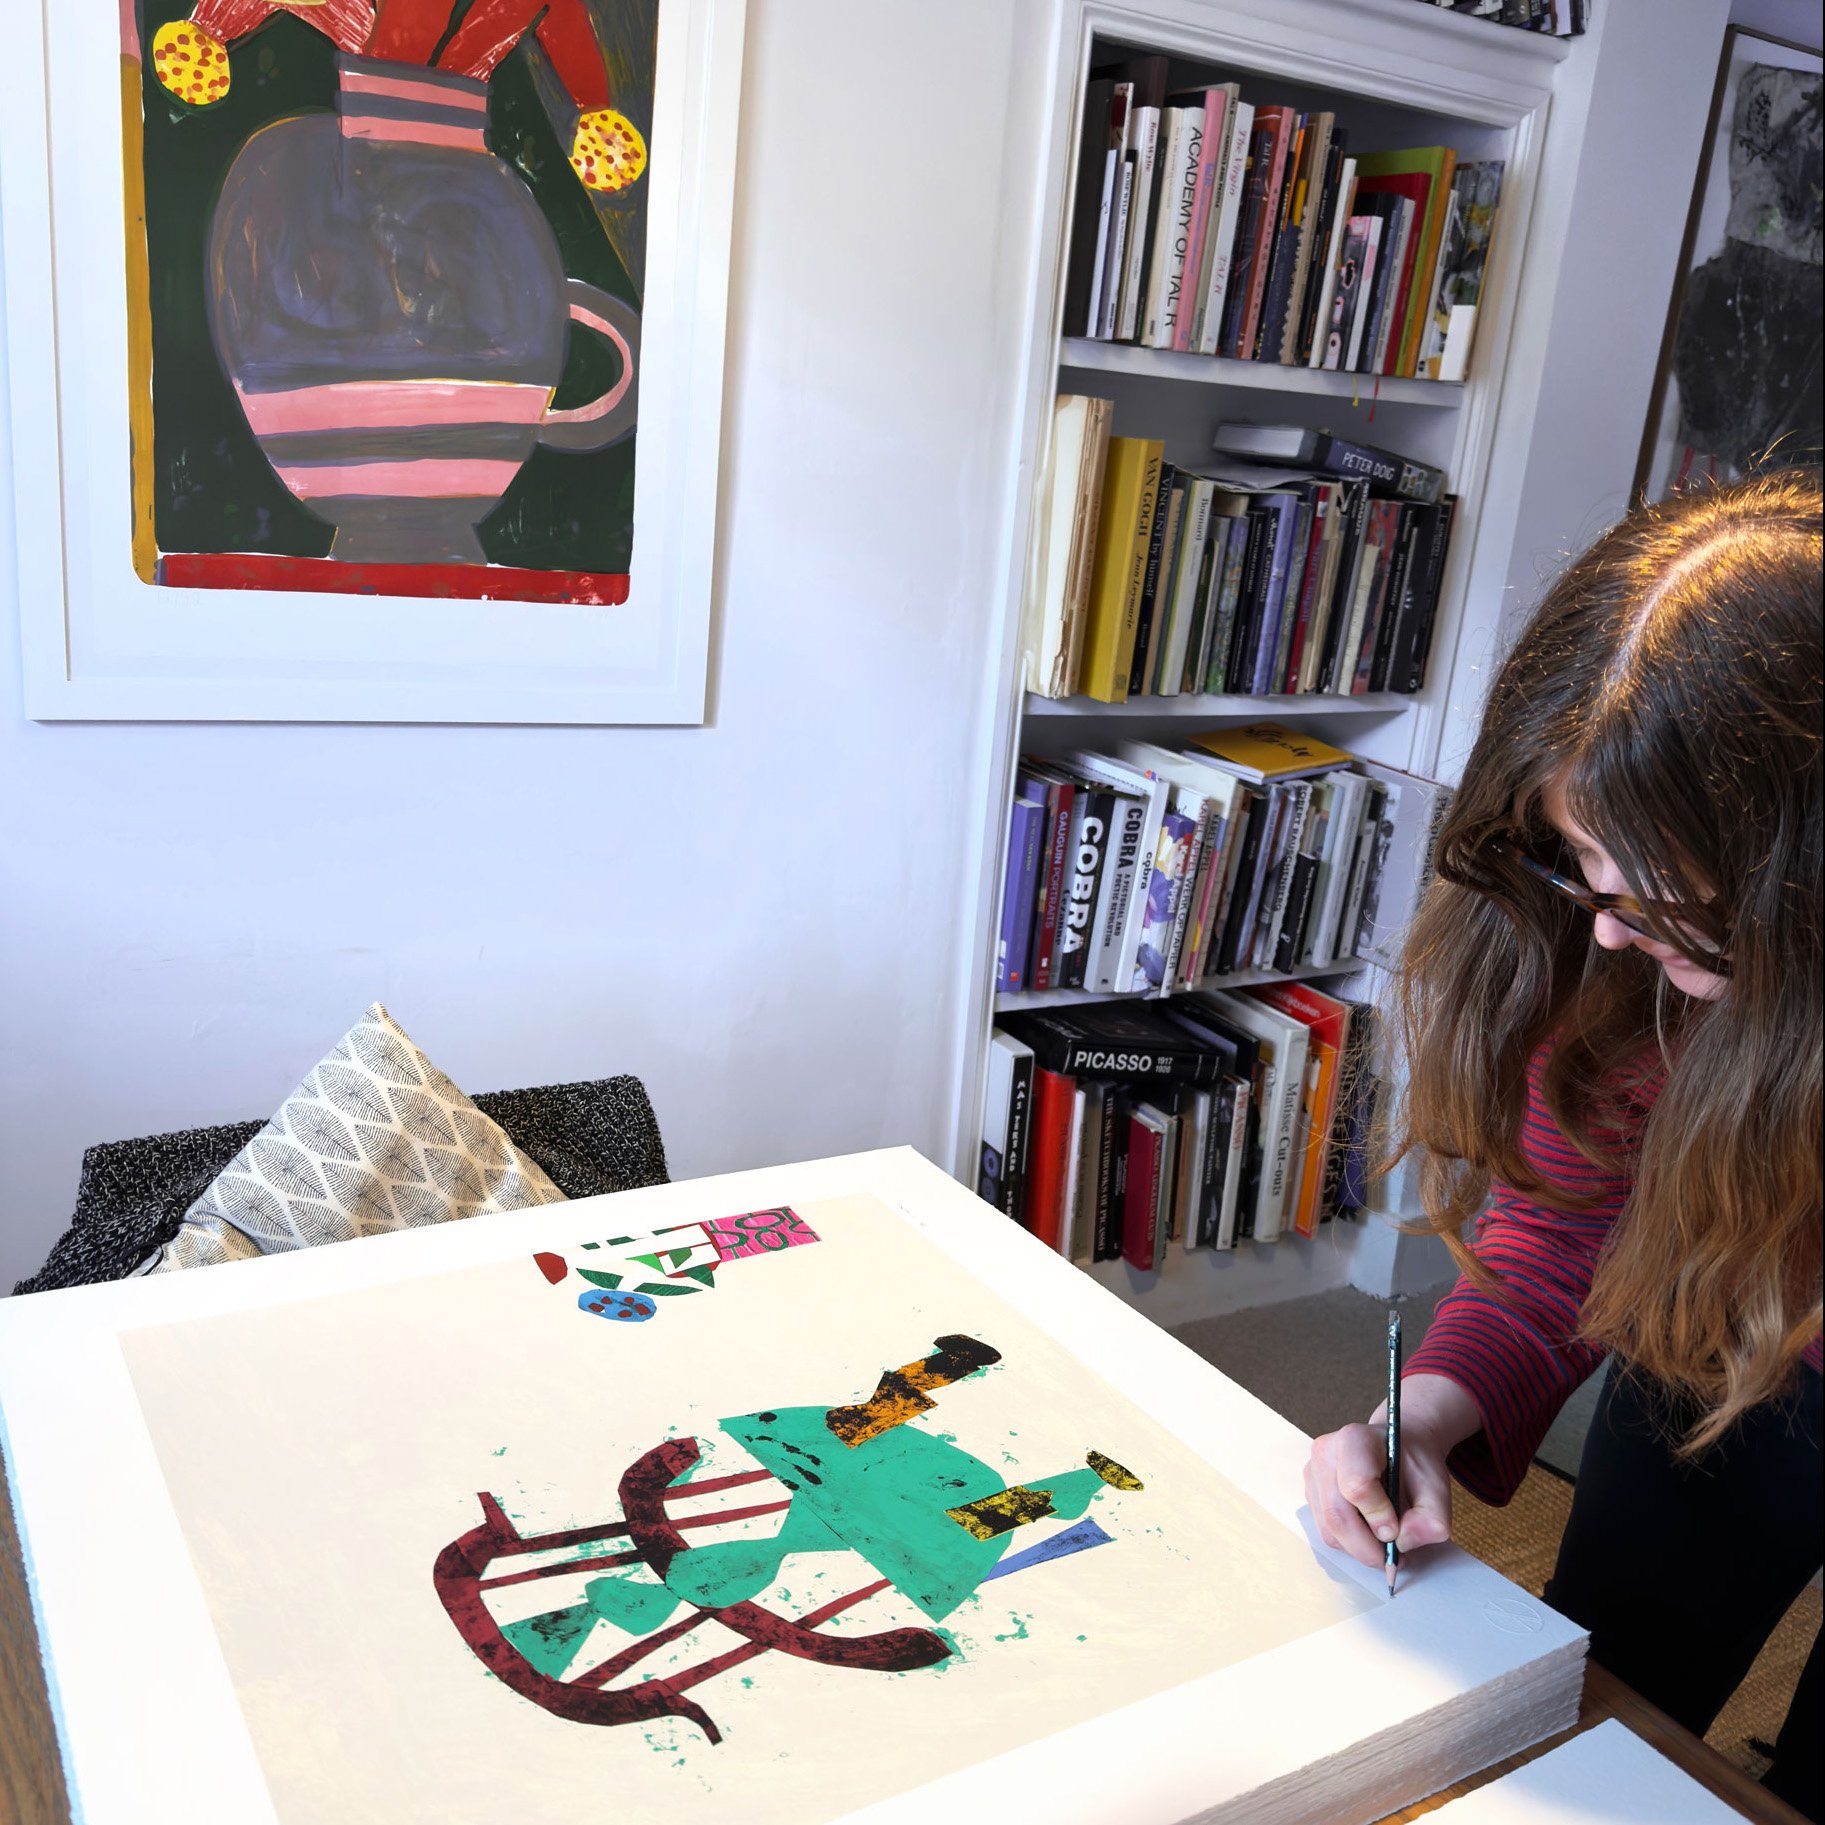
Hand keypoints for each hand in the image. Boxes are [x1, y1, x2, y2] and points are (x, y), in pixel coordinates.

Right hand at [1303, 1374, 1478, 1570]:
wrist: (1398, 1449)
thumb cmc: (1413, 1465)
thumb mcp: (1437, 1488)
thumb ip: (1430, 1519)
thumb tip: (1402, 1542)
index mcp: (1356, 1440)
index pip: (1357, 1485)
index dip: (1378, 1515)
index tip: (1397, 1530)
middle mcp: (1325, 1452)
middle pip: (1337, 1515)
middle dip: (1367, 1547)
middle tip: (1393, 1557)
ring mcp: (1313, 1472)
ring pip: (1329, 1530)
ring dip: (1359, 1548)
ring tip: (1384, 1543)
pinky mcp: (1311, 1491)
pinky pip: (1326, 1531)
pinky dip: (1349, 1543)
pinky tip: (1369, 1532)